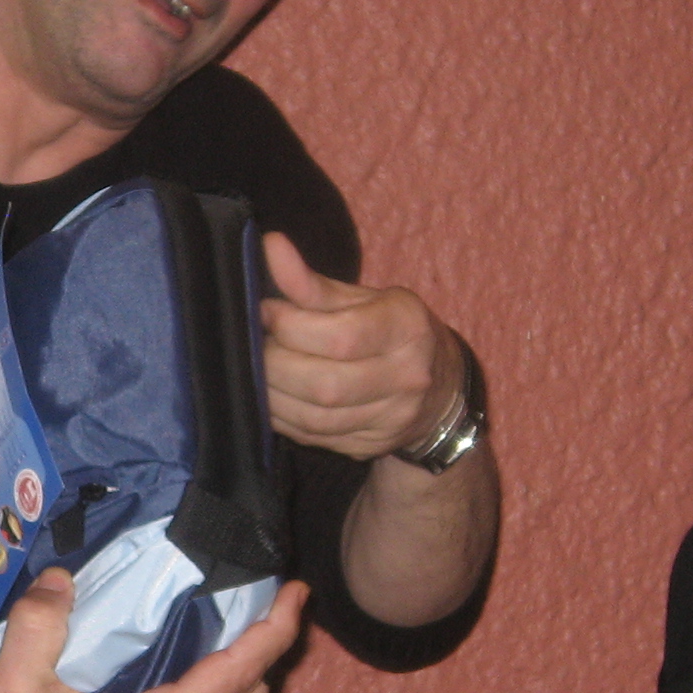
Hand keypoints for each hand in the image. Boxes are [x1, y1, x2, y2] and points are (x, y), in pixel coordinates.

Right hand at [0, 567, 308, 692]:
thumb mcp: (13, 685)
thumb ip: (38, 622)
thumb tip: (59, 579)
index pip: (242, 671)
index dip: (278, 628)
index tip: (296, 593)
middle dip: (270, 650)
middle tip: (264, 607)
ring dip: (246, 682)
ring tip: (234, 638)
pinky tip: (188, 683)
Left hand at [260, 232, 457, 460]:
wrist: (438, 386)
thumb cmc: (389, 330)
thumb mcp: (361, 298)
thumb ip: (311, 281)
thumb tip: (271, 246)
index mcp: (407, 328)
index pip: (342, 336)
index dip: (292, 326)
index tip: (266, 311)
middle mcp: (407, 376)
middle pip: (325, 384)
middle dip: (275, 364)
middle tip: (254, 344)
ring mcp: (391, 418)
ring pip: (315, 417)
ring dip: (272, 394)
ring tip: (256, 370)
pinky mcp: (369, 445)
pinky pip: (313, 436)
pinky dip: (281, 417)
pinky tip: (270, 396)